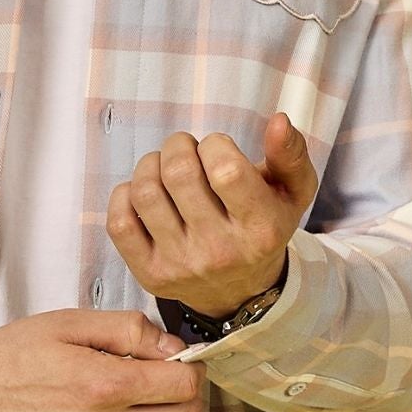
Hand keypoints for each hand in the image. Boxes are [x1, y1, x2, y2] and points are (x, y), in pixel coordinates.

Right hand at [0, 310, 206, 411]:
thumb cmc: (13, 356)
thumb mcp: (70, 323)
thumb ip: (129, 330)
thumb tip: (174, 348)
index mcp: (105, 385)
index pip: (185, 385)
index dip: (191, 367)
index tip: (180, 360)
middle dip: (186, 393)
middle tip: (165, 377)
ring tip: (146, 403)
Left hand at [106, 110, 318, 319]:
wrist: (240, 290)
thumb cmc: (263, 227)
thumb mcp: (292, 193)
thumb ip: (290, 155)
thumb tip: (279, 120)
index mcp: (261, 229)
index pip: (224, 168)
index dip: (214, 144)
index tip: (217, 149)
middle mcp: (220, 252)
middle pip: (179, 173)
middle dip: (178, 146)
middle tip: (186, 151)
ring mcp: (181, 265)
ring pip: (145, 192)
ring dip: (150, 165)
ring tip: (165, 168)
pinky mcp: (150, 274)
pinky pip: (119, 221)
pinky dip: (125, 195)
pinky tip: (146, 194)